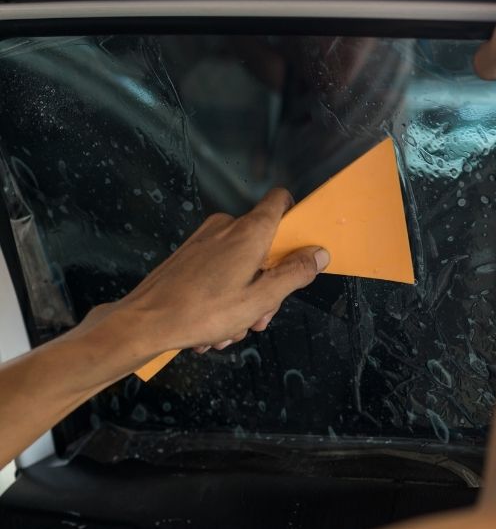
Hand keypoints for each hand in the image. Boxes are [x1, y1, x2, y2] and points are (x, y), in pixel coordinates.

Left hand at [111, 189, 327, 355]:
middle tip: (259, 315)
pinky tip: (214, 323)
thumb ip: (295, 273)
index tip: (299, 250)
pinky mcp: (190, 254)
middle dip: (268, 281)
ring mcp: (205, 239)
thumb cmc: (201, 312)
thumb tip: (319, 254)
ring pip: (242, 262)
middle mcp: (227, 227)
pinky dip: (223, 294)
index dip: (295, 221)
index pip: (280, 201)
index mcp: (250, 231)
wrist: (143, 322)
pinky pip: (219, 268)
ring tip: (231, 327)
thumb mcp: (260, 299)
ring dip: (244, 296)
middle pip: (264, 244)